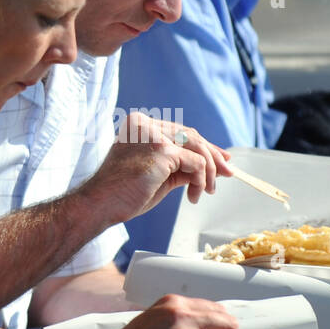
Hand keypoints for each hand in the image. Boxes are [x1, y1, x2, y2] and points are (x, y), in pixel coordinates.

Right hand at [80, 112, 232, 223]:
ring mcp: (153, 135)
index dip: (204, 145)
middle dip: (213, 156)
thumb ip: (179, 165)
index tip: (220, 159)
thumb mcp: (157, 174)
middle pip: (191, 135)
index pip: (180, 131)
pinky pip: (195, 163)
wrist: (101, 205)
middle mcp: (146, 124)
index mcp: (140, 125)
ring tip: (208, 191)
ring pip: (197, 147)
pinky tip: (194, 196)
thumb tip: (208, 167)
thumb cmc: (124, 194)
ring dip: (208, 172)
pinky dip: (201, 180)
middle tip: (228, 173)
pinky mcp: (161, 150)